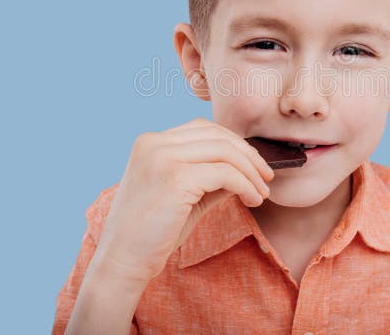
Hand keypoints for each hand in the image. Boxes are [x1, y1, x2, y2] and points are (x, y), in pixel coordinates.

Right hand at [90, 118, 274, 287]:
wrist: (122, 260)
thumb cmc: (152, 232)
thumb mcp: (184, 195)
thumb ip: (211, 177)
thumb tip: (248, 168)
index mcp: (150, 142)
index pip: (203, 128)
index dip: (234, 143)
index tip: (254, 165)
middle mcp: (153, 143)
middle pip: (217, 135)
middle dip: (248, 155)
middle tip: (266, 177)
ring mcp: (162, 158)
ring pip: (224, 151)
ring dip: (250, 172)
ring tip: (262, 193)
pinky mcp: (175, 178)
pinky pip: (225, 174)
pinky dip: (246, 186)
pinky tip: (252, 200)